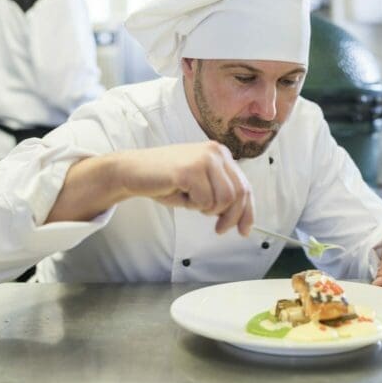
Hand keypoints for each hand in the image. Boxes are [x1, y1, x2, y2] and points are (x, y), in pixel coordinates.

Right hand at [118, 141, 253, 235]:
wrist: (133, 171)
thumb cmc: (166, 180)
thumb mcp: (201, 185)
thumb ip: (221, 193)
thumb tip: (239, 218)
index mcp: (220, 154)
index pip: (245, 186)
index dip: (247, 211)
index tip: (244, 230)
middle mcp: (216, 152)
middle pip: (239, 194)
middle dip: (231, 217)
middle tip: (219, 229)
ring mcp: (204, 159)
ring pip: (223, 200)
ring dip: (207, 209)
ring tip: (190, 200)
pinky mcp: (190, 170)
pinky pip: (204, 201)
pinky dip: (193, 206)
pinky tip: (180, 194)